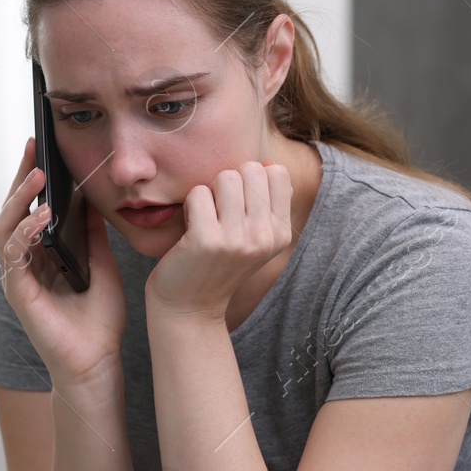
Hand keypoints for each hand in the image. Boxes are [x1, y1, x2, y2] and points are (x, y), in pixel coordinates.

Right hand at [0, 137, 126, 387]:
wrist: (98, 363)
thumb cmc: (98, 321)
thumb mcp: (102, 263)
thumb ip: (91, 232)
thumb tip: (91, 195)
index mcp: (39, 255)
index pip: (29, 208)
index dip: (31, 178)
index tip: (40, 147)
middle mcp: (23, 263)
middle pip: (11, 210)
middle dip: (20, 177)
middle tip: (33, 147)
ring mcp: (16, 277)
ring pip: (4, 227)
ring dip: (19, 199)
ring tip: (38, 176)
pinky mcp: (18, 293)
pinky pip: (14, 255)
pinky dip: (26, 232)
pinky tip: (43, 217)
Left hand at [144, 159, 293, 321]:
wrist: (189, 308)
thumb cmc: (216, 264)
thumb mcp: (253, 238)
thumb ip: (265, 203)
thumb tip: (268, 162)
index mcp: (281, 233)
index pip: (277, 172)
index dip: (251, 179)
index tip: (236, 204)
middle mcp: (265, 237)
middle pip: (251, 169)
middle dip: (228, 182)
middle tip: (217, 211)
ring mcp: (237, 240)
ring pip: (225, 177)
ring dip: (208, 191)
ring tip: (204, 218)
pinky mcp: (206, 241)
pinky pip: (198, 193)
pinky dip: (189, 205)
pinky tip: (190, 228)